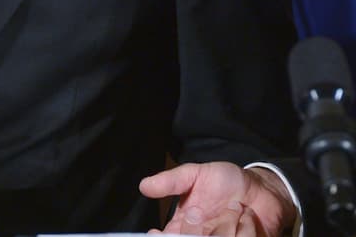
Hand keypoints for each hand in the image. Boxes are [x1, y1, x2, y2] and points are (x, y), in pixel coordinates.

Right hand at [140, 161, 294, 235]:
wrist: (262, 187)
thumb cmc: (226, 181)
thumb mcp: (195, 175)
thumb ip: (171, 182)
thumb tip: (144, 186)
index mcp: (186, 226)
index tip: (159, 233)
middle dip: (195, 230)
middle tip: (199, 212)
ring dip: (226, 226)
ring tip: (234, 207)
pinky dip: (246, 230)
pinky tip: (247, 216)